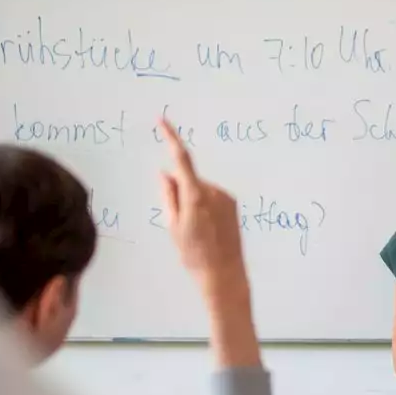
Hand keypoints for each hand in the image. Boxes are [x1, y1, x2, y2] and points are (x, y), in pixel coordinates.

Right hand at [158, 118, 246, 293]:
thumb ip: (168, 196)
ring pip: (200, 189)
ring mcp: (226, 197)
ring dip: (194, 201)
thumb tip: (164, 172)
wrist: (223, 274)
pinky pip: (212, 197)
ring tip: (197, 230)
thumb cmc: (193, 254)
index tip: (162, 120)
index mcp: (194, 196)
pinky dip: (205, 206)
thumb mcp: (173, 226)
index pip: (181, 159)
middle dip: (180, 191)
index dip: (171, 137)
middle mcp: (213, 191)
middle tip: (181, 223)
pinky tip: (208, 229)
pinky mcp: (233, 204)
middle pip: (189, 179)